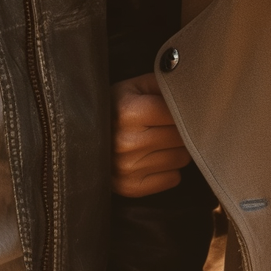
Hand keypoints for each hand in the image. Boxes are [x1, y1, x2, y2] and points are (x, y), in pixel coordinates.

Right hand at [113, 73, 190, 196]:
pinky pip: (173, 179)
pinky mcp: (131, 187)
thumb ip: (162, 83)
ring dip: (176, 149)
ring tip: (159, 141)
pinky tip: (154, 158)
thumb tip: (189, 85)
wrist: (81, 137)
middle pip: (182, 137)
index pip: (177, 114)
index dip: (181, 110)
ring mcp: (128, 168)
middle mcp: (127, 142)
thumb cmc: (114, 107)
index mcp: (129, 113)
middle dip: (179, 130)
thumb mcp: (133, 87)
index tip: (176, 109)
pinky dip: (169, 170)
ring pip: (181, 158)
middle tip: (167, 125)